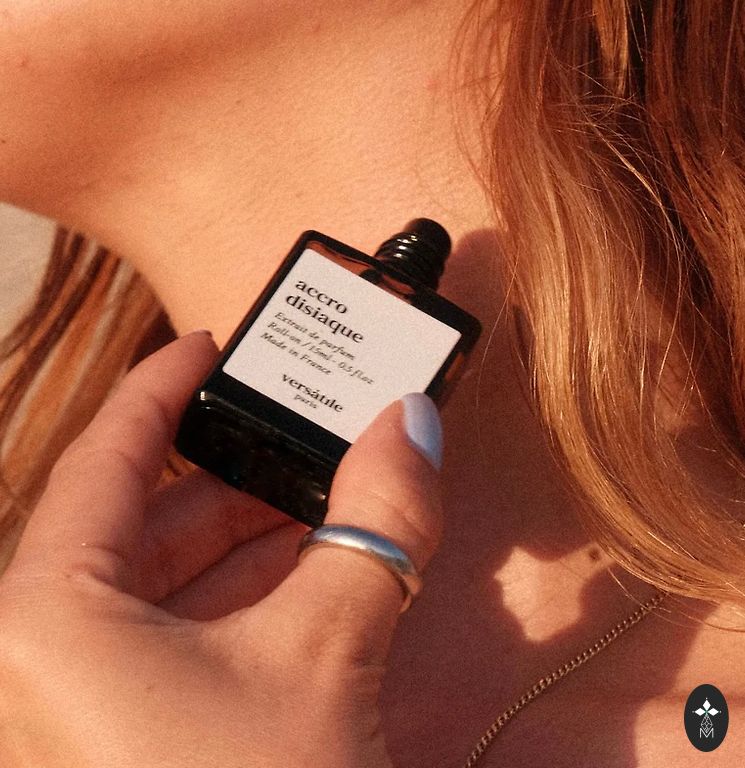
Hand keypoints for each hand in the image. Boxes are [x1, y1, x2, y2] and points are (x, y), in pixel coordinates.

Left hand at [0, 331, 443, 766]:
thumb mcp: (325, 656)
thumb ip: (375, 526)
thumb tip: (412, 424)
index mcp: (43, 617)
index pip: (109, 454)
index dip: (167, 387)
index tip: (211, 346)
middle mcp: (37, 654)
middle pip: (143, 517)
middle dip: (236, 472)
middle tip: (305, 430)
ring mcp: (71, 703)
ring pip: (162, 581)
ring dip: (249, 538)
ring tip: (324, 499)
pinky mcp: (114, 739)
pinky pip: (172, 637)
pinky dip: (240, 600)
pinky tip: (307, 577)